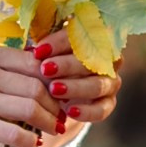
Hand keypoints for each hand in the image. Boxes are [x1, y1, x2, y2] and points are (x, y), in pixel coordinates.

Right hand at [0, 42, 64, 146]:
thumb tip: (32, 71)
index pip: (33, 62)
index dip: (53, 79)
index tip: (59, 92)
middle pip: (38, 85)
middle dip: (56, 103)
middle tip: (62, 115)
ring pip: (31, 108)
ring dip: (48, 122)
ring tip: (53, 129)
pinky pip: (15, 133)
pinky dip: (29, 141)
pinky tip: (32, 144)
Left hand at [31, 30, 119, 146]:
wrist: (60, 93)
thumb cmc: (52, 65)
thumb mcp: (48, 54)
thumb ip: (46, 49)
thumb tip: (34, 50)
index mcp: (96, 40)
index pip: (83, 35)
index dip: (60, 42)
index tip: (39, 50)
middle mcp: (108, 60)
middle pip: (93, 60)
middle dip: (67, 65)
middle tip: (45, 69)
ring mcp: (110, 82)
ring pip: (98, 85)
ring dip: (75, 87)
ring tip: (54, 90)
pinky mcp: (108, 104)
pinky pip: (102, 109)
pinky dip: (87, 111)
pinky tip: (70, 111)